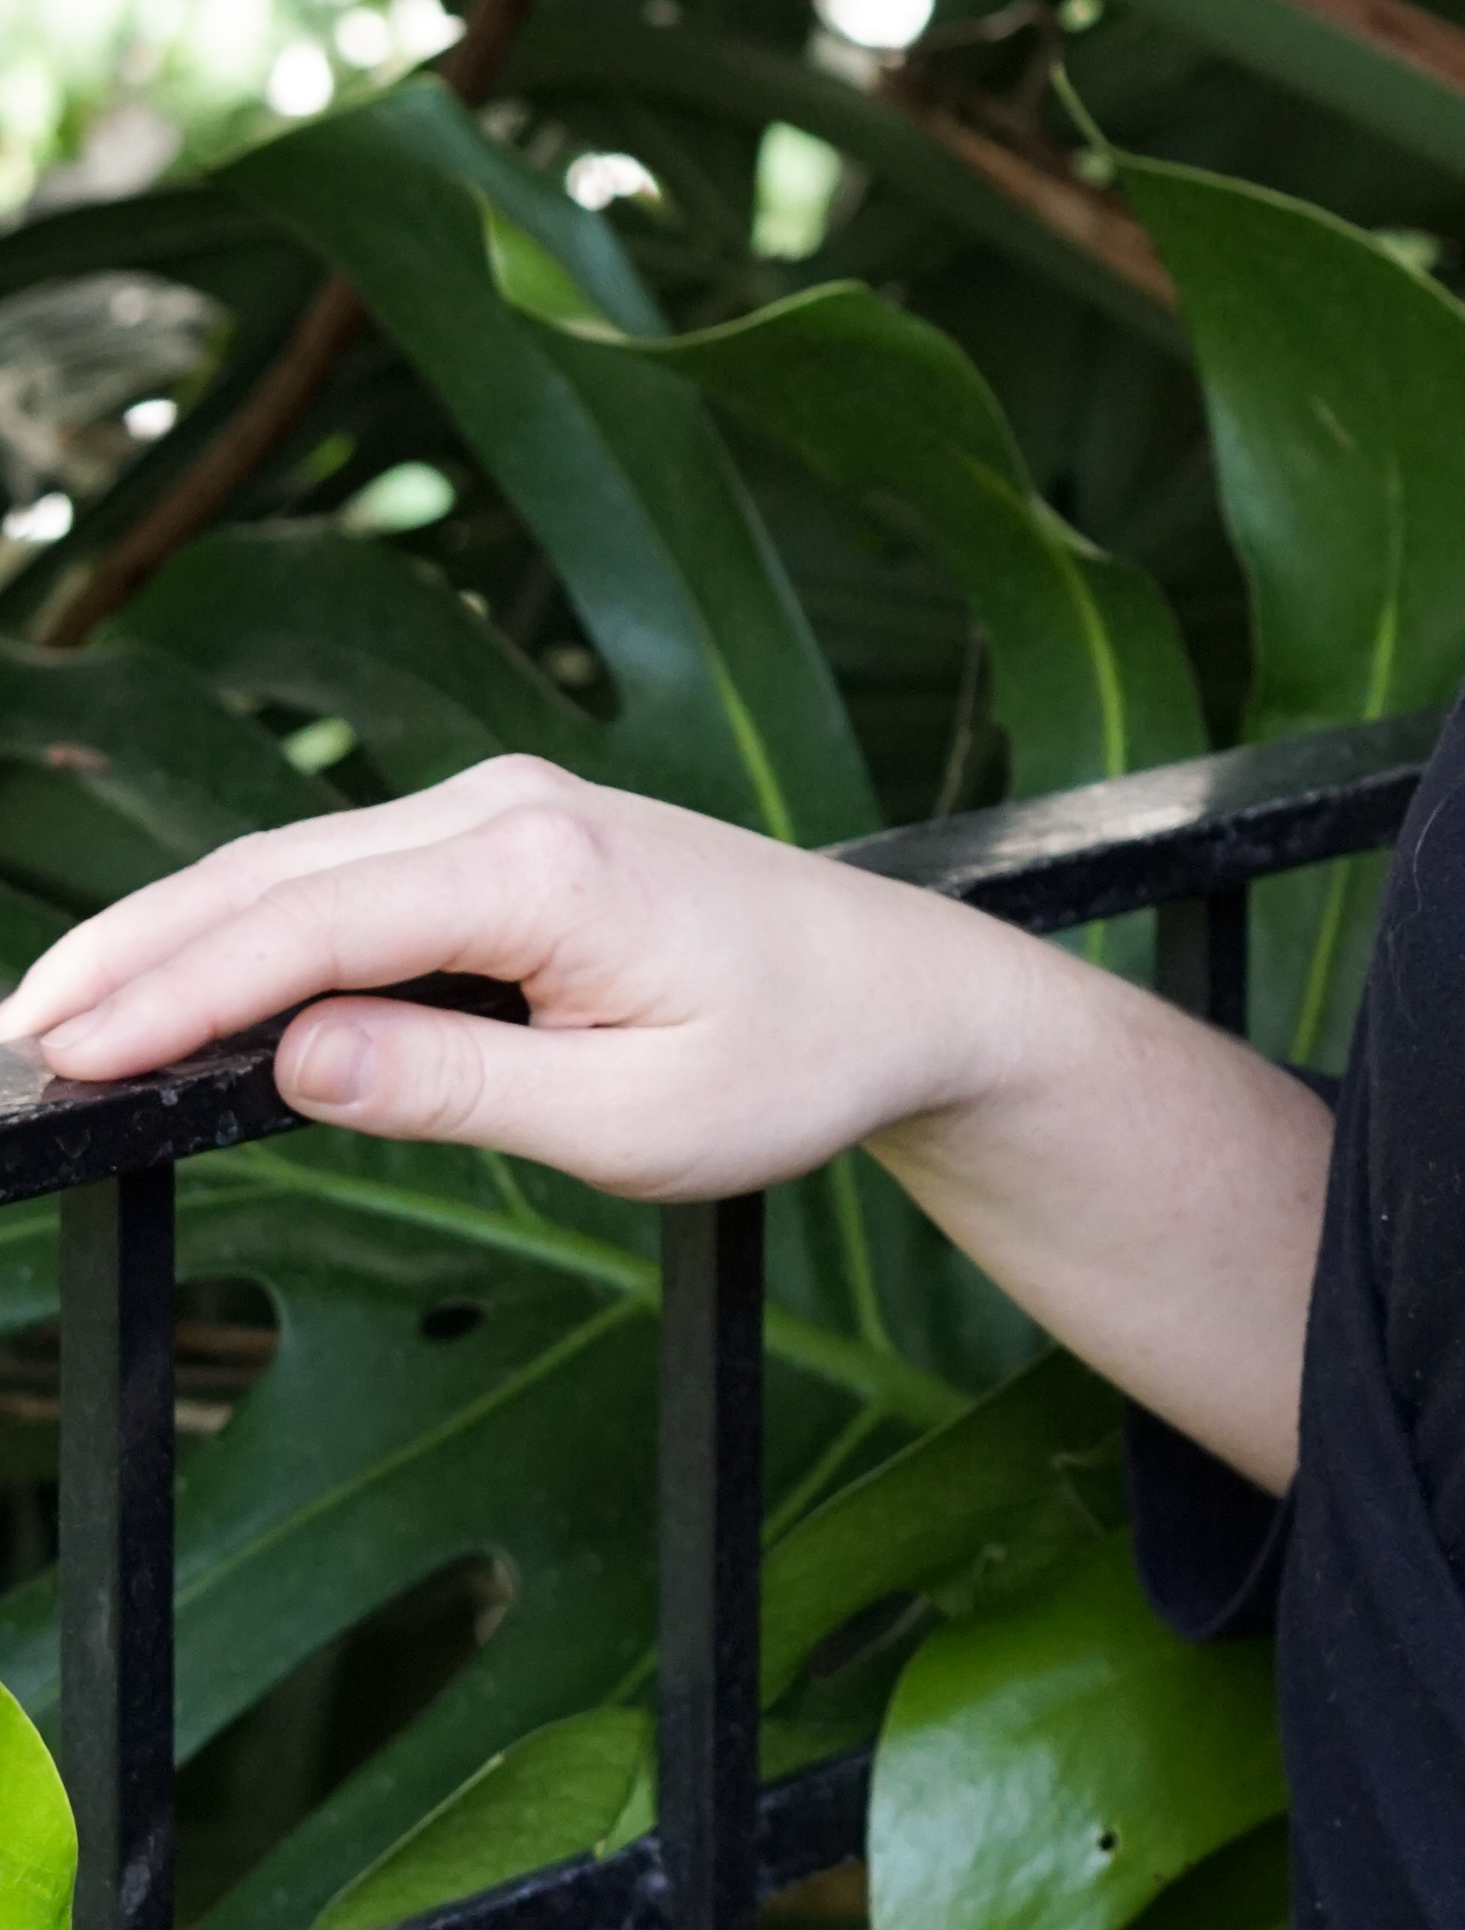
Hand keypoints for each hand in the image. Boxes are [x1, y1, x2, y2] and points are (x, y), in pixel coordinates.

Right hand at [0, 755, 1334, 1481]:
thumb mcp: (634, 1121)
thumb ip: (454, 1087)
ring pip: (289, 869)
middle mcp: (504, 808)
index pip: (302, 932)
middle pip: (267, 878)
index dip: (166, 997)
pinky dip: (239, 927)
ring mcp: (498, 810)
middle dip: (123, 958)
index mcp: (538, 870)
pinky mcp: (500, 838)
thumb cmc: (793, 1064)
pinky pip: (338, 877)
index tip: (55, 1057)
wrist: (909, 990)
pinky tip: (169, 988)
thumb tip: (288, 1056)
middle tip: (5, 1046)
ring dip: (165, 940)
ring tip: (47, 1023)